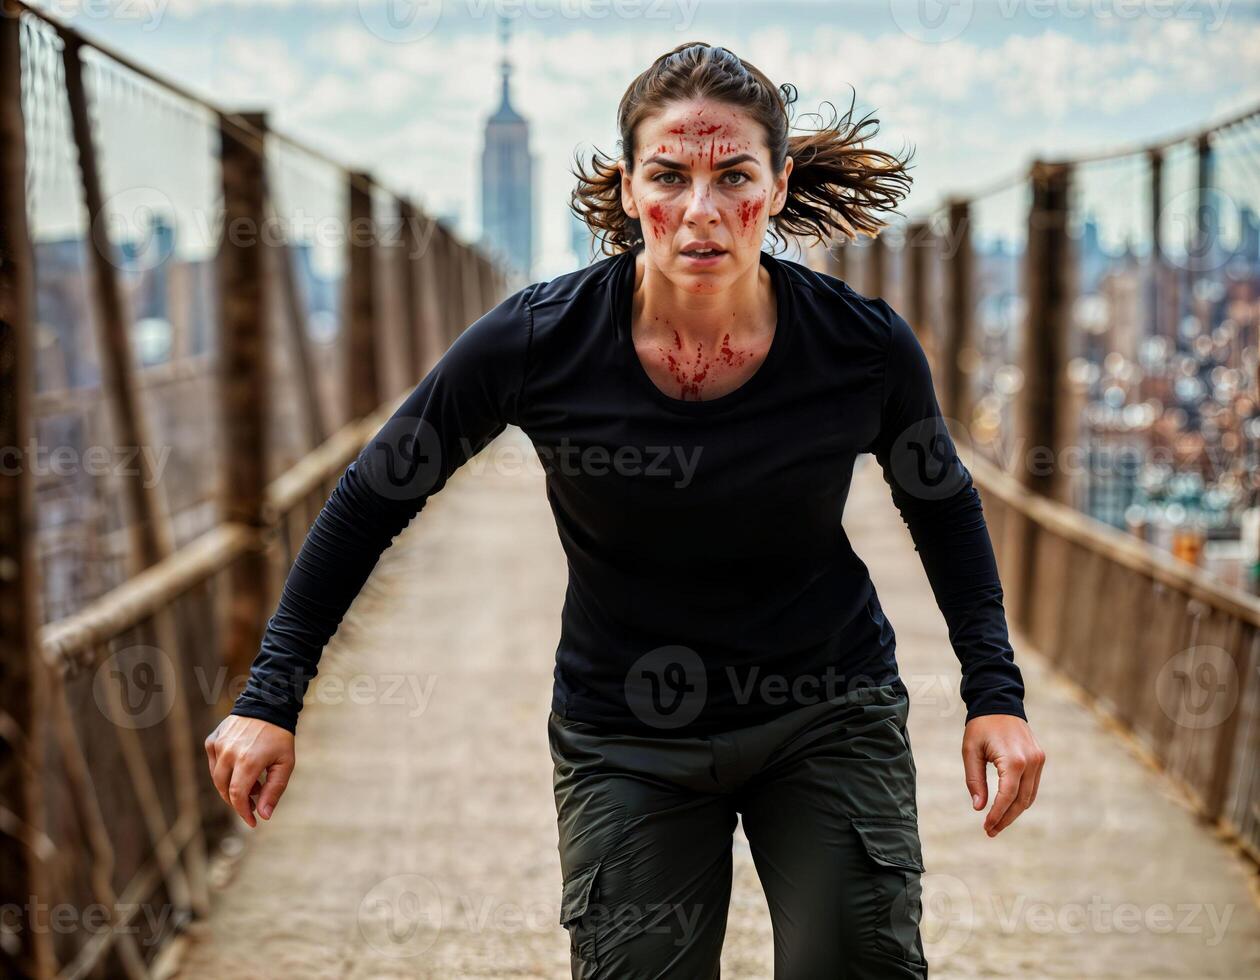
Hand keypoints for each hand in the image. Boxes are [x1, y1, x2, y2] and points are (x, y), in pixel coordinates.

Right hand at [205, 714, 295, 827]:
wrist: (268, 705)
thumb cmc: (279, 737)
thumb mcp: (285, 763)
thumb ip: (274, 790)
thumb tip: (263, 816)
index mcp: (248, 761)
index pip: (237, 796)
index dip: (243, 812)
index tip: (253, 822)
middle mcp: (229, 754)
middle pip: (225, 790)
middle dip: (238, 802)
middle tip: (253, 803)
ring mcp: (218, 746)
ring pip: (217, 779)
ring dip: (231, 787)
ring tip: (252, 784)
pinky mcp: (212, 740)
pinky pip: (214, 764)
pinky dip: (224, 772)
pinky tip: (240, 768)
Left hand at [962, 714, 1044, 836]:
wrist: (999, 703)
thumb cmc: (980, 727)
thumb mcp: (970, 752)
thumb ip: (974, 780)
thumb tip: (979, 807)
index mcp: (1014, 760)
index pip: (1007, 796)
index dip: (997, 815)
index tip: (986, 827)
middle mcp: (1031, 762)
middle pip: (1021, 801)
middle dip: (1006, 818)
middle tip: (990, 831)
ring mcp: (1039, 760)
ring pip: (1029, 796)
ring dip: (1014, 812)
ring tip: (997, 823)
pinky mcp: (1040, 759)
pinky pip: (1032, 786)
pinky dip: (1021, 799)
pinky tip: (1007, 807)